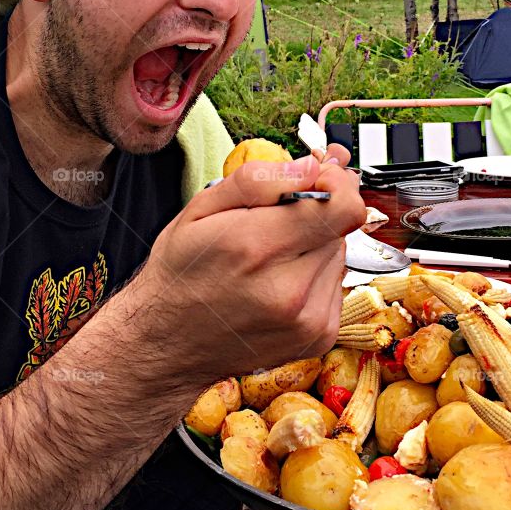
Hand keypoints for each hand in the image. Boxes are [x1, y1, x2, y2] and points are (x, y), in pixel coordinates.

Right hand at [131, 154, 365, 384]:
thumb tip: (311, 168)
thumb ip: (258, 181)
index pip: (343, 207)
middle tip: (277, 221)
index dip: (336, 184)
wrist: (167, 342)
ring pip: (339, 254)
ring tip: (270, 259)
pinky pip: (335, 284)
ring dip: (314, 246)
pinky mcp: (318, 337)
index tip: (316, 180)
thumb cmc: (180, 273)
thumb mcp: (200, 209)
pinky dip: (314, 276)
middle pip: (341, 227)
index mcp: (256, 247)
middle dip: (315, 214)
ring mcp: (307, 320)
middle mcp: (289, 289)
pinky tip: (278, 283)